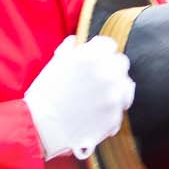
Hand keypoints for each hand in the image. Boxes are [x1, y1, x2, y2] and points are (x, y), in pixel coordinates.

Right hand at [25, 36, 134, 162]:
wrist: (42, 126)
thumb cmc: (45, 94)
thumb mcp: (55, 63)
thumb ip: (70, 49)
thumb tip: (77, 42)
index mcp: (93, 56)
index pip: (110, 45)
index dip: (101, 52)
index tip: (95, 60)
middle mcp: (108, 73)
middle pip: (121, 63)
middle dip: (110, 69)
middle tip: (96, 80)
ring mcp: (114, 96)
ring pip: (126, 85)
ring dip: (116, 88)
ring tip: (99, 97)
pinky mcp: (115, 116)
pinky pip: (120, 108)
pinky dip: (110, 109)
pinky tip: (96, 112)